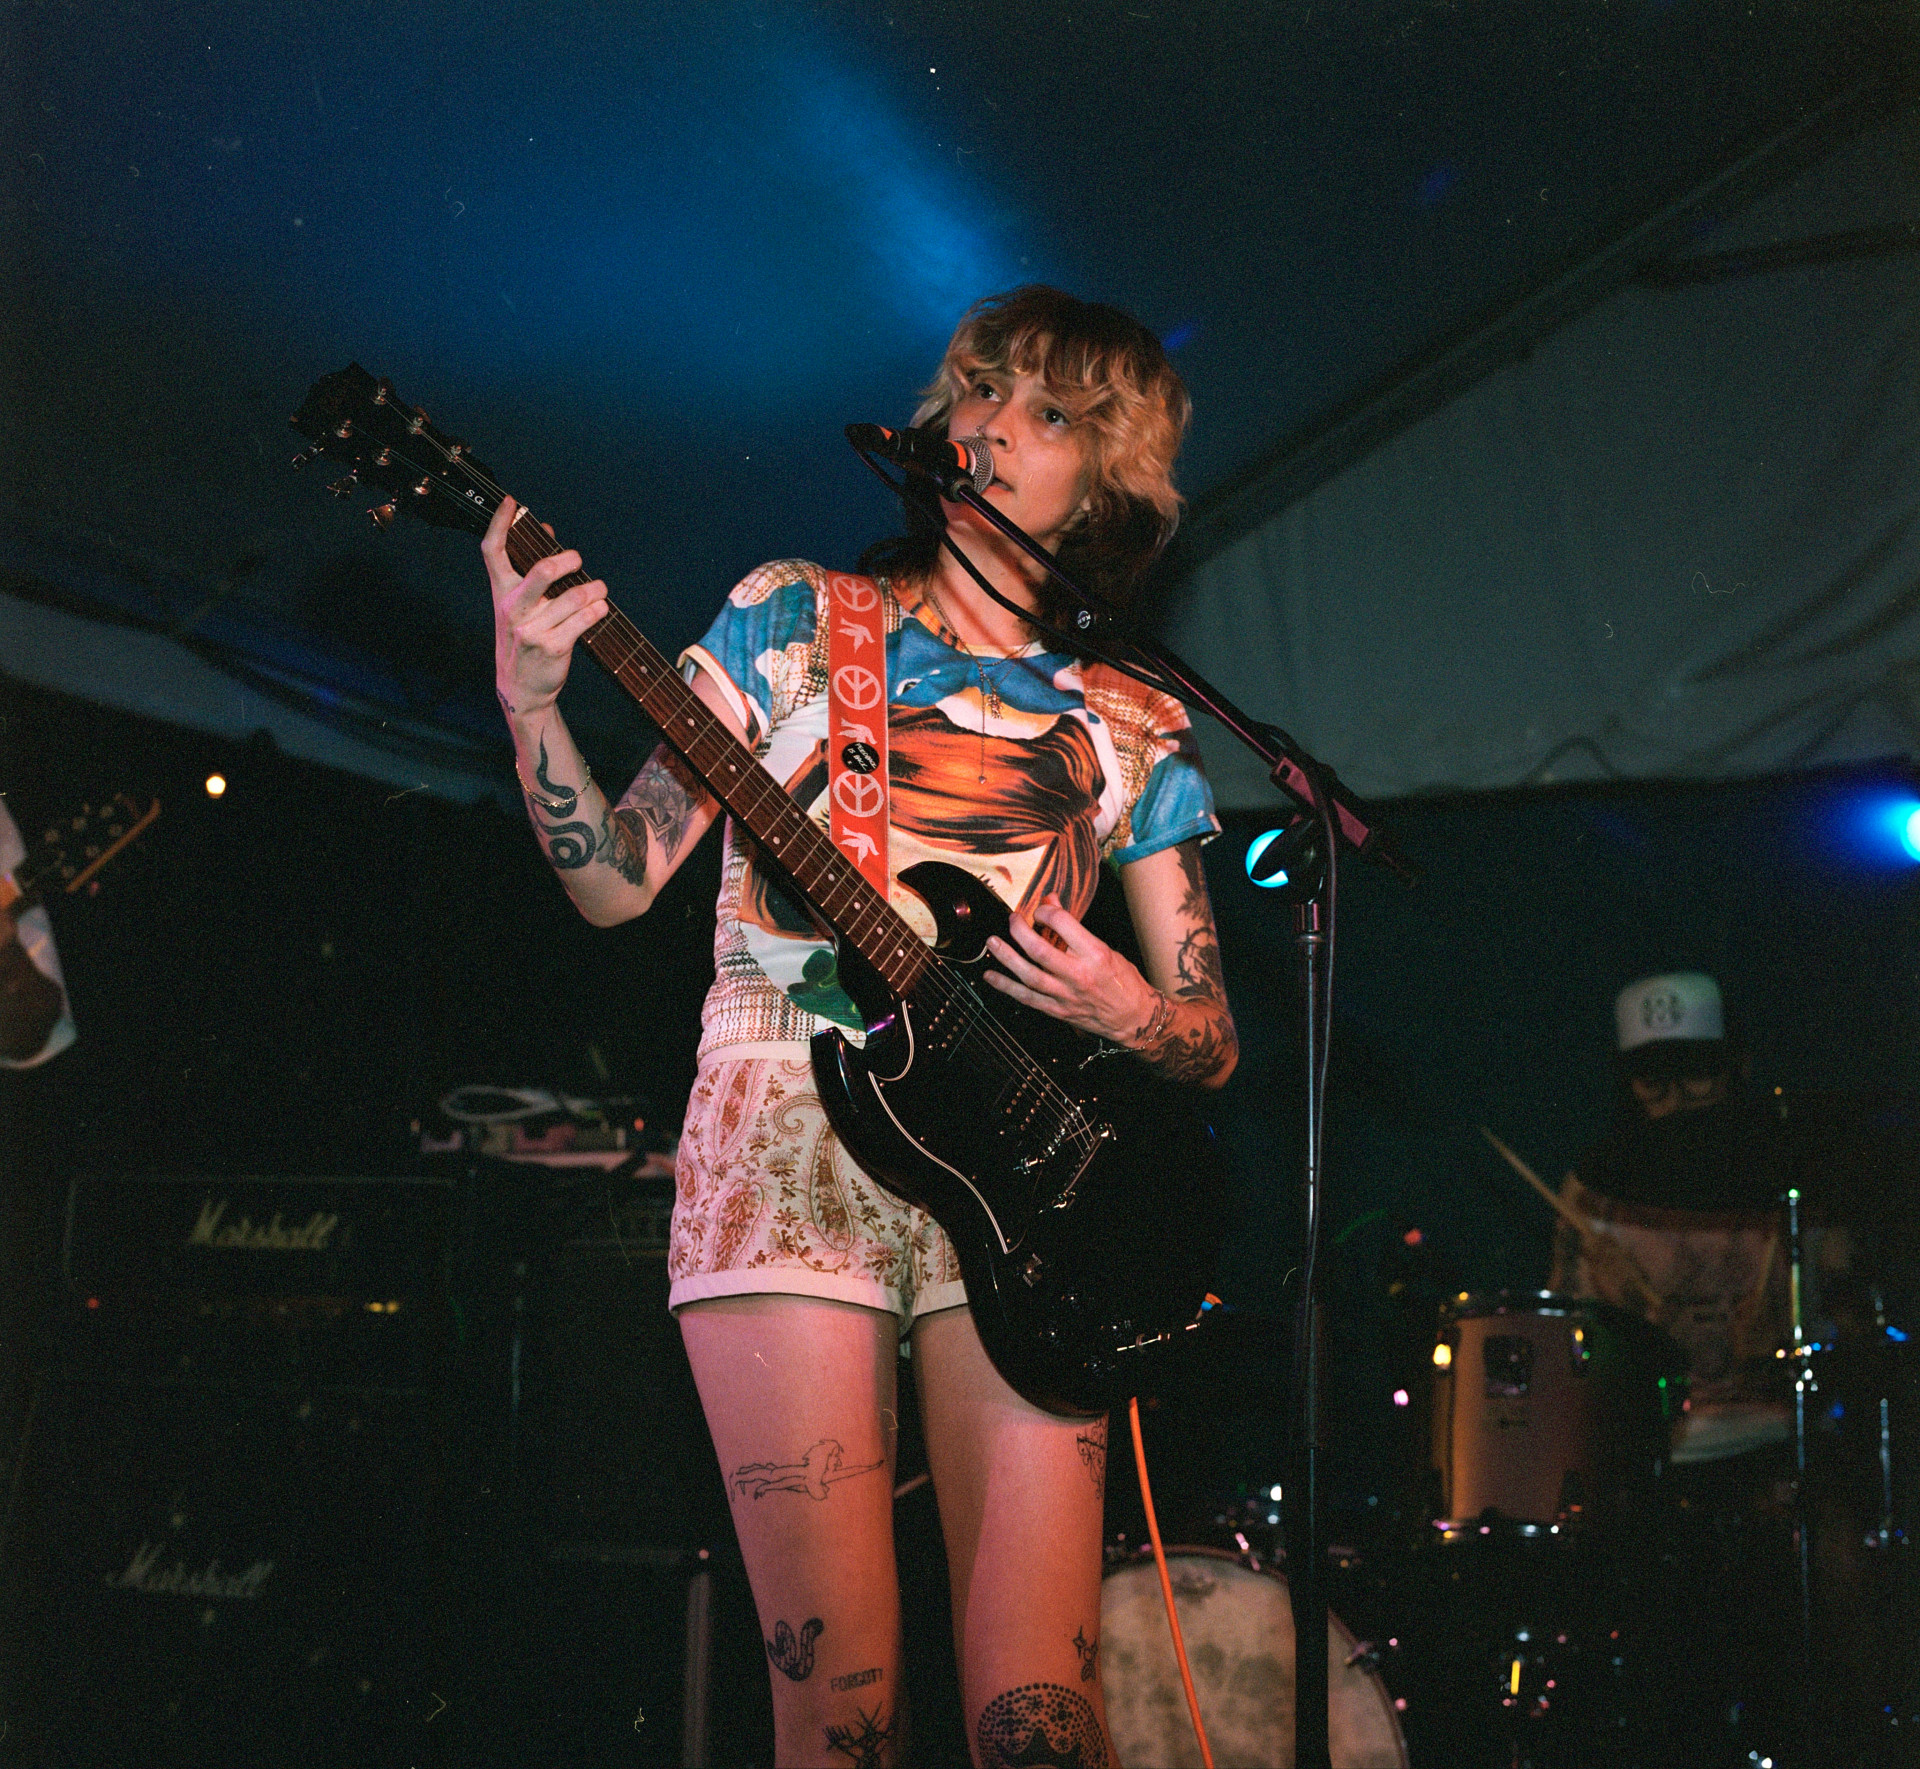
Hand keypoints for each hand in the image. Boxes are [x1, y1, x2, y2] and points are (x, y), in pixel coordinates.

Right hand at [484, 494, 609, 719]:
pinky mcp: (554, 647)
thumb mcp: (519, 606)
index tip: (511, 502)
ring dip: (594, 589)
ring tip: (599, 590)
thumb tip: (547, 531)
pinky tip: (600, 608)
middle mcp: (514, 609)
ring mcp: (533, 630)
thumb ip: (531, 570)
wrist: (521, 688)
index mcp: (502, 593)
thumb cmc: (523, 639)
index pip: (494, 552)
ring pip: (573, 597)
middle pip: (541, 571)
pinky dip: (598, 610)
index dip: (500, 524)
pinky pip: (584, 620)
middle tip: (577, 560)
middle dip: (566, 560)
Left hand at [982, 894, 1158, 1044]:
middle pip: (1040, 950)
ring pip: (1028, 975)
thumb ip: (1075, 930)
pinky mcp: (1058, 1011)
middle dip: (1020, 931)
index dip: (1046, 911)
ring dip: (1006, 957)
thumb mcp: (1106, 949)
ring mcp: (1066, 995)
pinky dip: (1006, 986)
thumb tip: (1051, 903)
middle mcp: (1078, 975)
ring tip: (992, 941)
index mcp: (1095, 955)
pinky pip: (1026, 998)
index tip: (1040, 909)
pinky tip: (991, 976)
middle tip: (1012, 919)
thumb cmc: (1124, 982)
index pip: (1063, 924)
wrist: (1134, 1018)